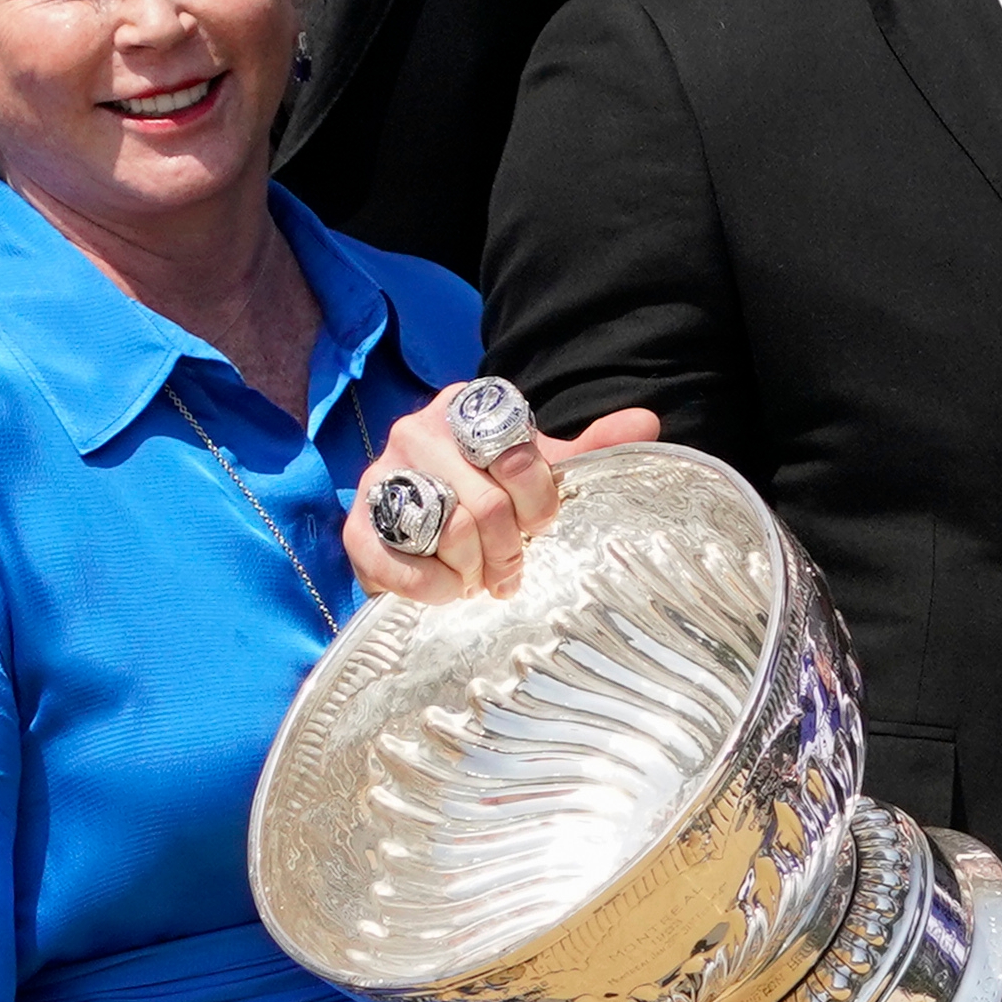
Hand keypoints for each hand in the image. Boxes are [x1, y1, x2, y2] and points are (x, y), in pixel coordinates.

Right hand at [348, 398, 661, 601]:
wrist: (415, 526)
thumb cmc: (488, 492)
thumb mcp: (538, 467)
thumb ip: (589, 449)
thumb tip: (645, 422)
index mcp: (467, 409)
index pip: (520, 457)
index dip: (540, 504)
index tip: (541, 525)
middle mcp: (417, 432)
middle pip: (486, 504)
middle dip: (510, 549)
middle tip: (513, 570)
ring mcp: (380, 476)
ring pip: (449, 532)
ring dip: (475, 569)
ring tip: (482, 578)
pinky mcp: (355, 524)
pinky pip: (398, 562)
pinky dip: (433, 587)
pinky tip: (450, 591)